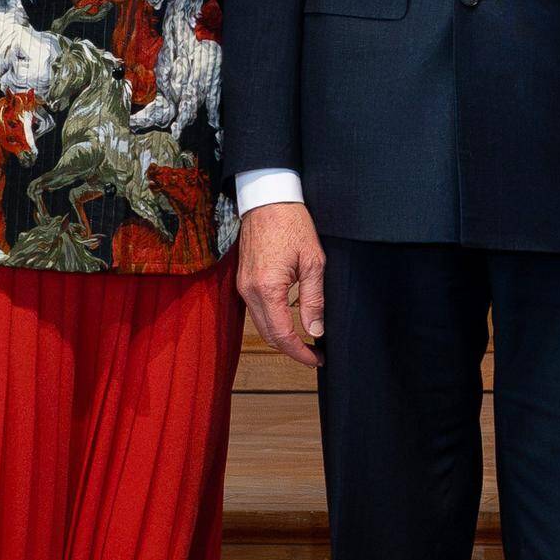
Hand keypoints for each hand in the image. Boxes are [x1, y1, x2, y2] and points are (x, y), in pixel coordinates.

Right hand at [235, 199, 326, 367]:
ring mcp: (243, 287)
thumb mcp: (313, 262)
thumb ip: (314, 299)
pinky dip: (271, 323)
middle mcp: (250, 291)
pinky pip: (256, 311)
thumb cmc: (292, 225)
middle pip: (268, 336)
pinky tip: (288, 322)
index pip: (282, 335)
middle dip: (291, 350)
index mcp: (268, 288)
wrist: (268, 200)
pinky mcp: (242, 281)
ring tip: (305, 342)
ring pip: (260, 326)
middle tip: (314, 354)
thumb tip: (315, 330)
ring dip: (281, 338)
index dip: (300, 352)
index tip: (317, 359)